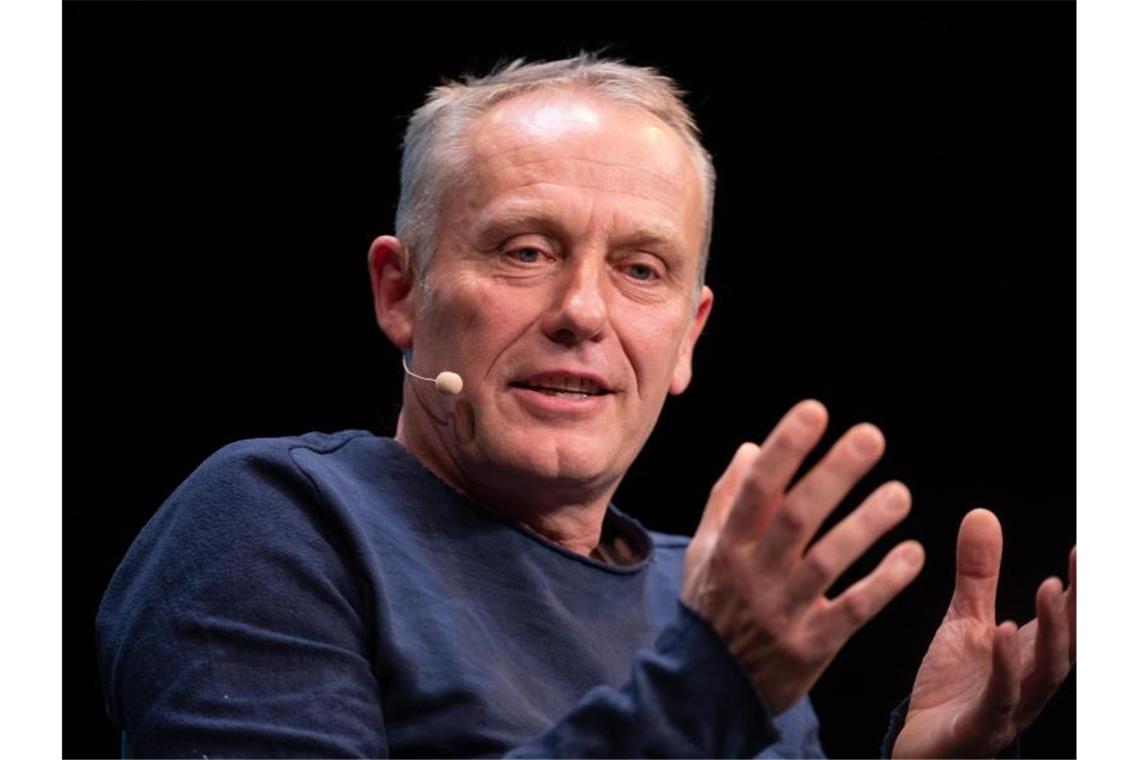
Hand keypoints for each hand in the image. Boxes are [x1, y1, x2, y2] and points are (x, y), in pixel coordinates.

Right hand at [682, 400, 924, 713]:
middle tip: (870, 436)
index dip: (785, 448)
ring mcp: (783, 611)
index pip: (756, 488)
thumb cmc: (711, 607)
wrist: (709, 687)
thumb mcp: (703, 551)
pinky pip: (854, 609)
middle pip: (796, 517)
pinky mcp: (812, 645)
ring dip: (866, 524)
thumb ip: (726, 499)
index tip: (814, 411)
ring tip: (900, 494)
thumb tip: (751, 447)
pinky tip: (912, 554)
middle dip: (833, 474)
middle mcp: (754, 574)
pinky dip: (884, 582)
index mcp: (728, 546)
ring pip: (828, 561)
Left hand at [892, 509, 1075, 757]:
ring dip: (1053, 630)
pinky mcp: (981, 728)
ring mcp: (1012, 707)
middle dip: (1081, 602)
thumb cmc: (955, 687)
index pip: (1067, 616)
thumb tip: (983, 513)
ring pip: (1045, 671)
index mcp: (1031, 654)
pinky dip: (1006, 667)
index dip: (1083, 582)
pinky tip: (1002, 632)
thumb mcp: (964, 621)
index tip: (1091, 540)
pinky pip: (1000, 698)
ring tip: (1050, 587)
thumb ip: (979, 575)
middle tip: (1086, 556)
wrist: (923, 749)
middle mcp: (1032, 681)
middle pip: (1068, 640)